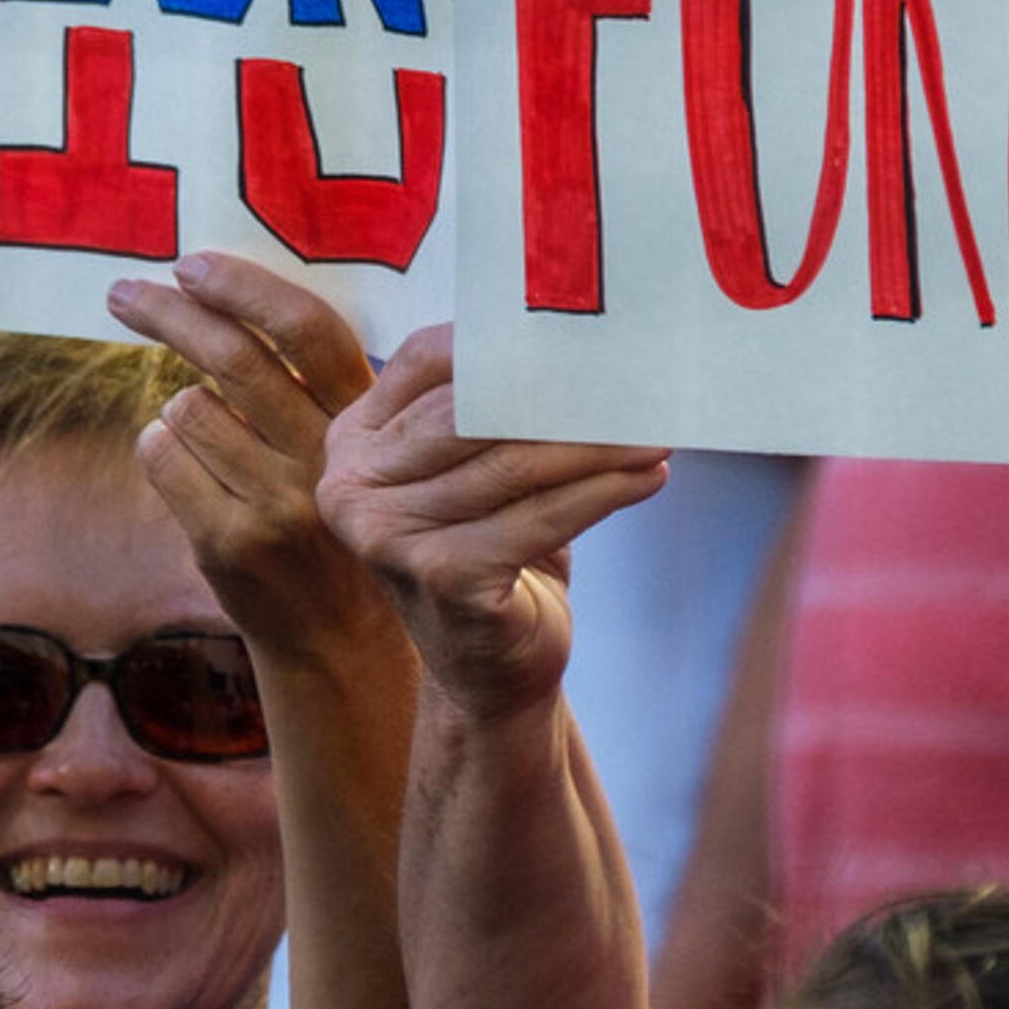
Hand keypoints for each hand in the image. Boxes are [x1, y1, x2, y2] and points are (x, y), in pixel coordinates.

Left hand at [108, 253, 388, 663]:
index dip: (246, 289)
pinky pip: (161, 455)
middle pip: (234, 357)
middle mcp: (325, 456)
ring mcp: (277, 502)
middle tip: (124, 293)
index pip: (308, 330)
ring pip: (186, 406)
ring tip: (204, 439)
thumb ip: (307, 382)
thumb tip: (221, 296)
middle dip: (167, 313)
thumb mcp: (347, 443)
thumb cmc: (331, 516)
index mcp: (362, 417)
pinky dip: (160, 448)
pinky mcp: (229, 540)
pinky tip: (191, 475)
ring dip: (177, 408)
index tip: (191, 265)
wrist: (336, 636)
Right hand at [319, 325, 666, 721]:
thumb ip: (491, 411)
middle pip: (471, 411)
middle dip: (563, 393)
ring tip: (656, 428)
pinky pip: (538, 518)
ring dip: (598, 445)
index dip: (503, 339)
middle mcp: (353, 486)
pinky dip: (602, 494)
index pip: (429, 359)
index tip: (580, 332)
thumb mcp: (477, 474)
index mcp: (354, 442)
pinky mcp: (440, 578)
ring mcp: (387, 536)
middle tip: (635, 378)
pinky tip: (648, 477)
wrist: (489, 676)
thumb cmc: (491, 555)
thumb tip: (577, 339)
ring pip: (513, 465)